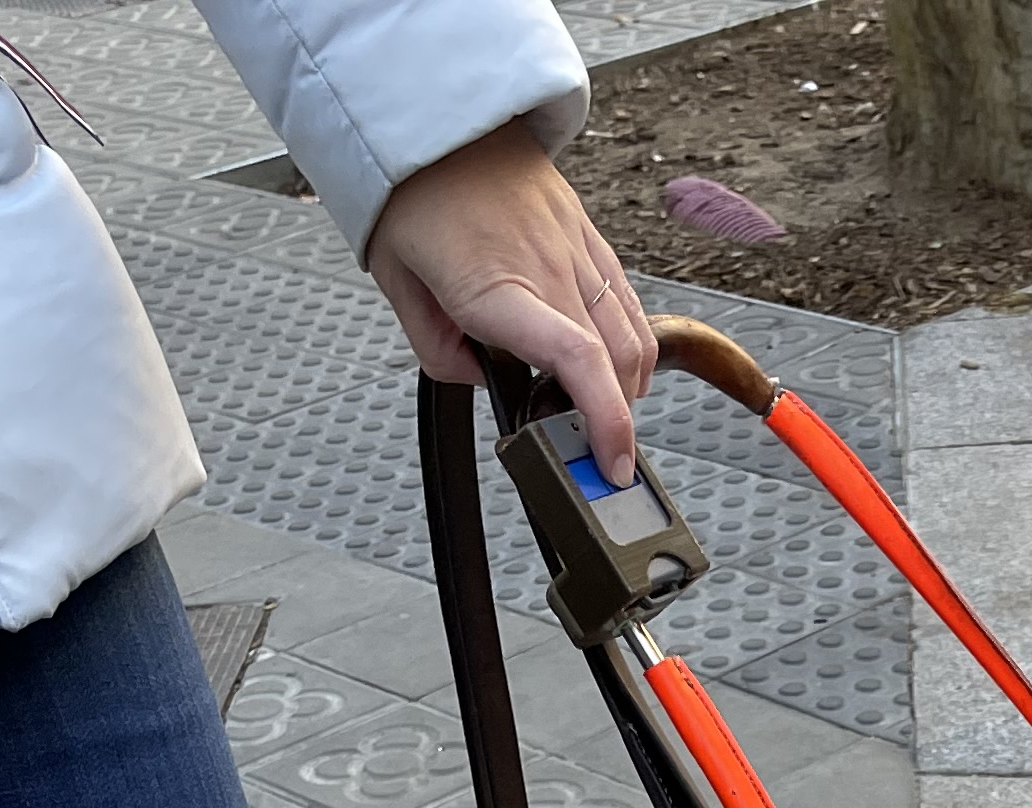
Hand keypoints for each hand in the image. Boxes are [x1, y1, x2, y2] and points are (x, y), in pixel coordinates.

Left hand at [364, 119, 659, 482]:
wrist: (436, 120)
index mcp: (498, 286)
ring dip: (630, 388)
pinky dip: (632, 347)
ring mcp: (577, 251)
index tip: (611, 462)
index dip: (606, 420)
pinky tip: (617, 367)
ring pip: (633, 336)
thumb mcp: (398, 285)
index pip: (577, 360)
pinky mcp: (589, 238)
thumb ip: (440, 351)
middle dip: (618, 420)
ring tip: (605, 415)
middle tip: (599, 457)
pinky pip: (627, 302)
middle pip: (617, 362)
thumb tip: (484, 380)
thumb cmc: (413, 194)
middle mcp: (550, 268)